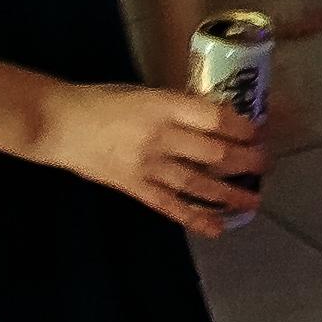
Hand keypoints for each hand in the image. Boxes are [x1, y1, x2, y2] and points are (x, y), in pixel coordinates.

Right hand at [33, 79, 264, 234]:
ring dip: (229, 193)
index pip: (214, 118)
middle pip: (213, 152)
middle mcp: (159, 137)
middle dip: (245, 160)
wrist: (57, 124)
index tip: (259, 131)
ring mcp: (146, 166)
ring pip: (197, 183)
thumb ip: (179, 108)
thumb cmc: (103, 101)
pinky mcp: (133, 187)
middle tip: (265, 164)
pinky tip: (216, 228)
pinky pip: (168, 206)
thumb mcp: (146, 93)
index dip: (242, 127)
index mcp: (164, 107)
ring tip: (253, 200)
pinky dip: (193, 218)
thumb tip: (217, 120)